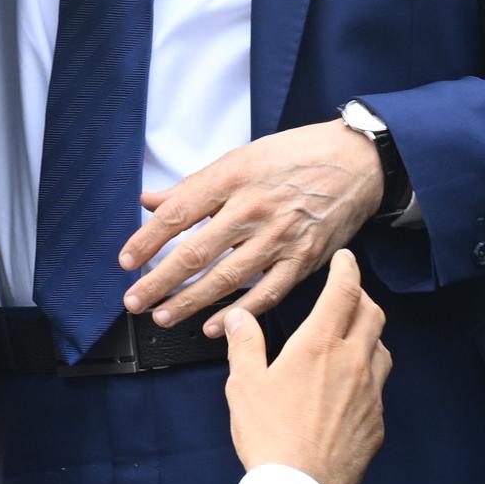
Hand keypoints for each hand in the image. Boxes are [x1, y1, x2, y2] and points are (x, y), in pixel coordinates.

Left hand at [119, 120, 386, 331]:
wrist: (358, 162)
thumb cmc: (297, 156)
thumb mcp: (241, 157)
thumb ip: (194, 185)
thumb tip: (150, 201)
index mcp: (233, 178)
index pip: (178, 213)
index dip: (146, 240)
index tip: (126, 260)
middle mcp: (253, 208)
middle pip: (196, 252)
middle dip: (159, 281)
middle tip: (135, 301)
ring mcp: (280, 237)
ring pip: (226, 278)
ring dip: (190, 302)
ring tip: (163, 317)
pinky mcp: (304, 259)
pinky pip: (266, 293)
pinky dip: (239, 313)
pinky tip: (214, 327)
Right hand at [223, 249, 389, 483]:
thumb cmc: (270, 435)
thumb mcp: (244, 385)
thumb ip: (245, 345)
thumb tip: (240, 318)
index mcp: (319, 346)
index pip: (343, 292)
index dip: (347, 269)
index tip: (345, 259)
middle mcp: (352, 363)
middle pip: (373, 314)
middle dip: (362, 297)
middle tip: (348, 295)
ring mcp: (370, 393)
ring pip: (382, 349)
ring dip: (370, 336)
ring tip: (352, 339)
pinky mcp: (375, 422)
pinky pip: (379, 389)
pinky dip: (368, 377)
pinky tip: (350, 389)